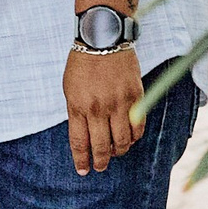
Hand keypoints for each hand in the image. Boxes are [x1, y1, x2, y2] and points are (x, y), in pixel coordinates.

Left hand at [64, 47, 142, 175]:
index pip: (80, 142)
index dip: (82, 160)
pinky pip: (138, 126)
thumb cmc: (83, 63)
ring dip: (119, 151)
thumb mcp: (70, 89)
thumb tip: (84, 136)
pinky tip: (130, 138)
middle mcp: (98, 108)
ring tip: (116, 152)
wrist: (103, 37)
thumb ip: (77, 112)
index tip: (84, 171)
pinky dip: (135, 137)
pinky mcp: (135, 97)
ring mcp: (119, 103)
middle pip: (102, 147)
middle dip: (101, 161)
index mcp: (78, 106)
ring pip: (123, 141)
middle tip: (101, 167)